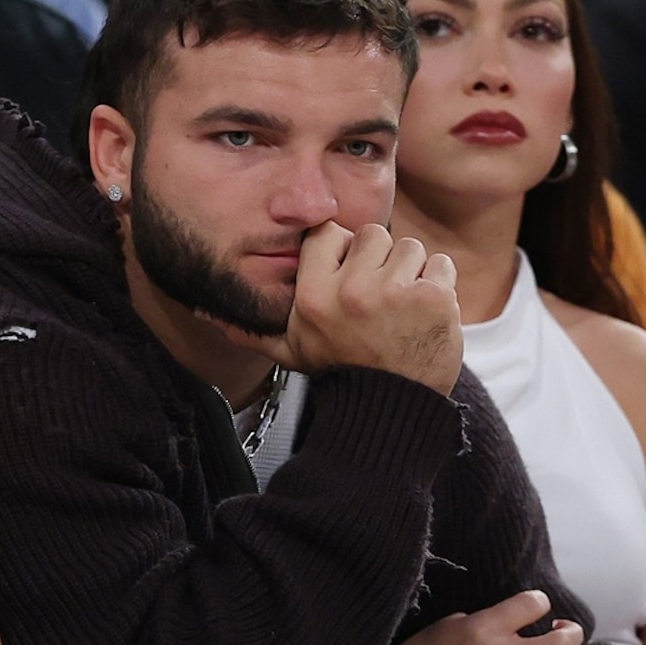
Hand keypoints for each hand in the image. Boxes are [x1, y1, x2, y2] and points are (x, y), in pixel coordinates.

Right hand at [231, 221, 462, 394]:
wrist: (389, 412)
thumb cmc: (342, 374)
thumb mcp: (291, 353)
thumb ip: (253, 330)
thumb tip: (205, 314)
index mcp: (314, 296)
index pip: (329, 233)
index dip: (343, 250)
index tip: (351, 275)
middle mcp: (352, 291)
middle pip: (374, 235)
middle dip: (380, 261)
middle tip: (380, 298)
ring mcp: (396, 293)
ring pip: (411, 247)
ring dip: (412, 273)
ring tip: (403, 308)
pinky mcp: (433, 299)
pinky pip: (440, 265)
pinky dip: (439, 286)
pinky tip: (425, 314)